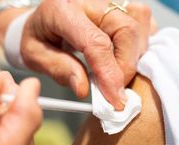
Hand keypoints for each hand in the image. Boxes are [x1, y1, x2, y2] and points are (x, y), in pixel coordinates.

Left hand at [0, 0, 151, 109]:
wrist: (42, 19)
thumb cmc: (37, 37)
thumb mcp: (35, 56)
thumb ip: (59, 70)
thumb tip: (84, 89)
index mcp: (63, 10)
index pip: (96, 42)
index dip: (109, 73)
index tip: (115, 99)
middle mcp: (90, 0)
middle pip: (125, 30)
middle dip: (125, 67)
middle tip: (114, 90)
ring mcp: (108, 0)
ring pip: (138, 25)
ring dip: (133, 57)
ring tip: (115, 73)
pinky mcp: (120, 5)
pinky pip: (143, 23)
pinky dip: (138, 45)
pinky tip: (122, 57)